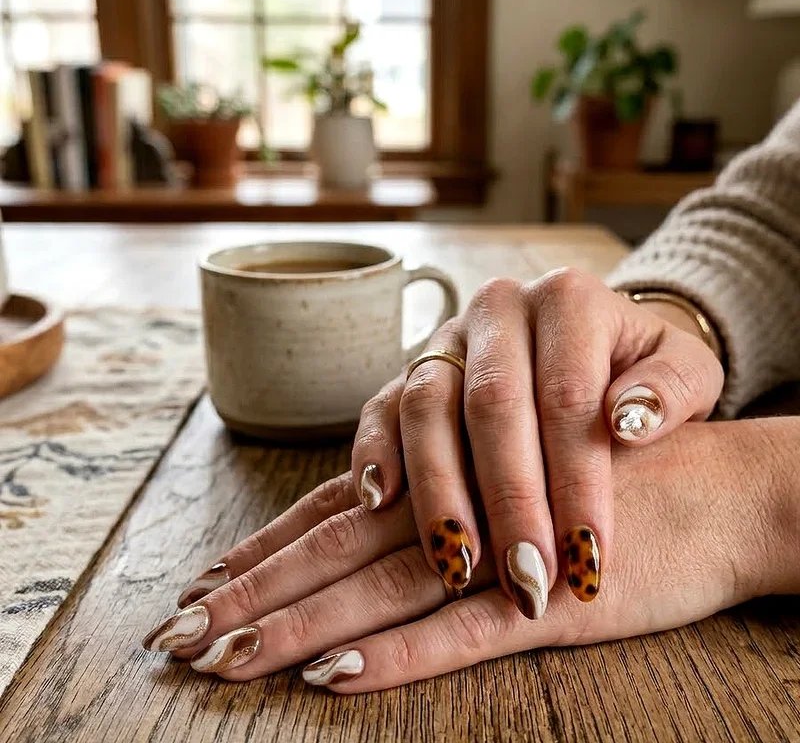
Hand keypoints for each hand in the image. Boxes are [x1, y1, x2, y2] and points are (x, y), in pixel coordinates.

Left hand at [141, 418, 797, 690]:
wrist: (717, 489)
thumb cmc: (614, 477)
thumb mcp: (519, 468)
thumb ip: (448, 487)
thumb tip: (367, 511)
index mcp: (444, 475)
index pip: (334, 513)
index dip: (266, 547)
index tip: (203, 583)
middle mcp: (456, 506)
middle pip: (336, 552)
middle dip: (255, 595)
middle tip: (181, 637)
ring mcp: (499, 556)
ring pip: (378, 592)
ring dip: (300, 627)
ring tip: (230, 662)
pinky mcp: (549, 605)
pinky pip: (461, 634)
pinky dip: (398, 655)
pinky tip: (338, 674)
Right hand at [352, 268, 723, 616]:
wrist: (590, 341)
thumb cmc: (640, 369)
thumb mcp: (684, 369)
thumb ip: (670, 389)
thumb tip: (628, 422)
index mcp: (569, 298)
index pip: (568, 395)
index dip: (575, 481)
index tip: (586, 559)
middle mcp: (498, 308)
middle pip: (491, 402)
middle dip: (507, 499)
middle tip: (523, 578)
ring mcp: (447, 336)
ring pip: (427, 405)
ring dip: (439, 490)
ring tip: (456, 562)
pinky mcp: (412, 367)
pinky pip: (382, 405)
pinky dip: (375, 452)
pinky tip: (378, 503)